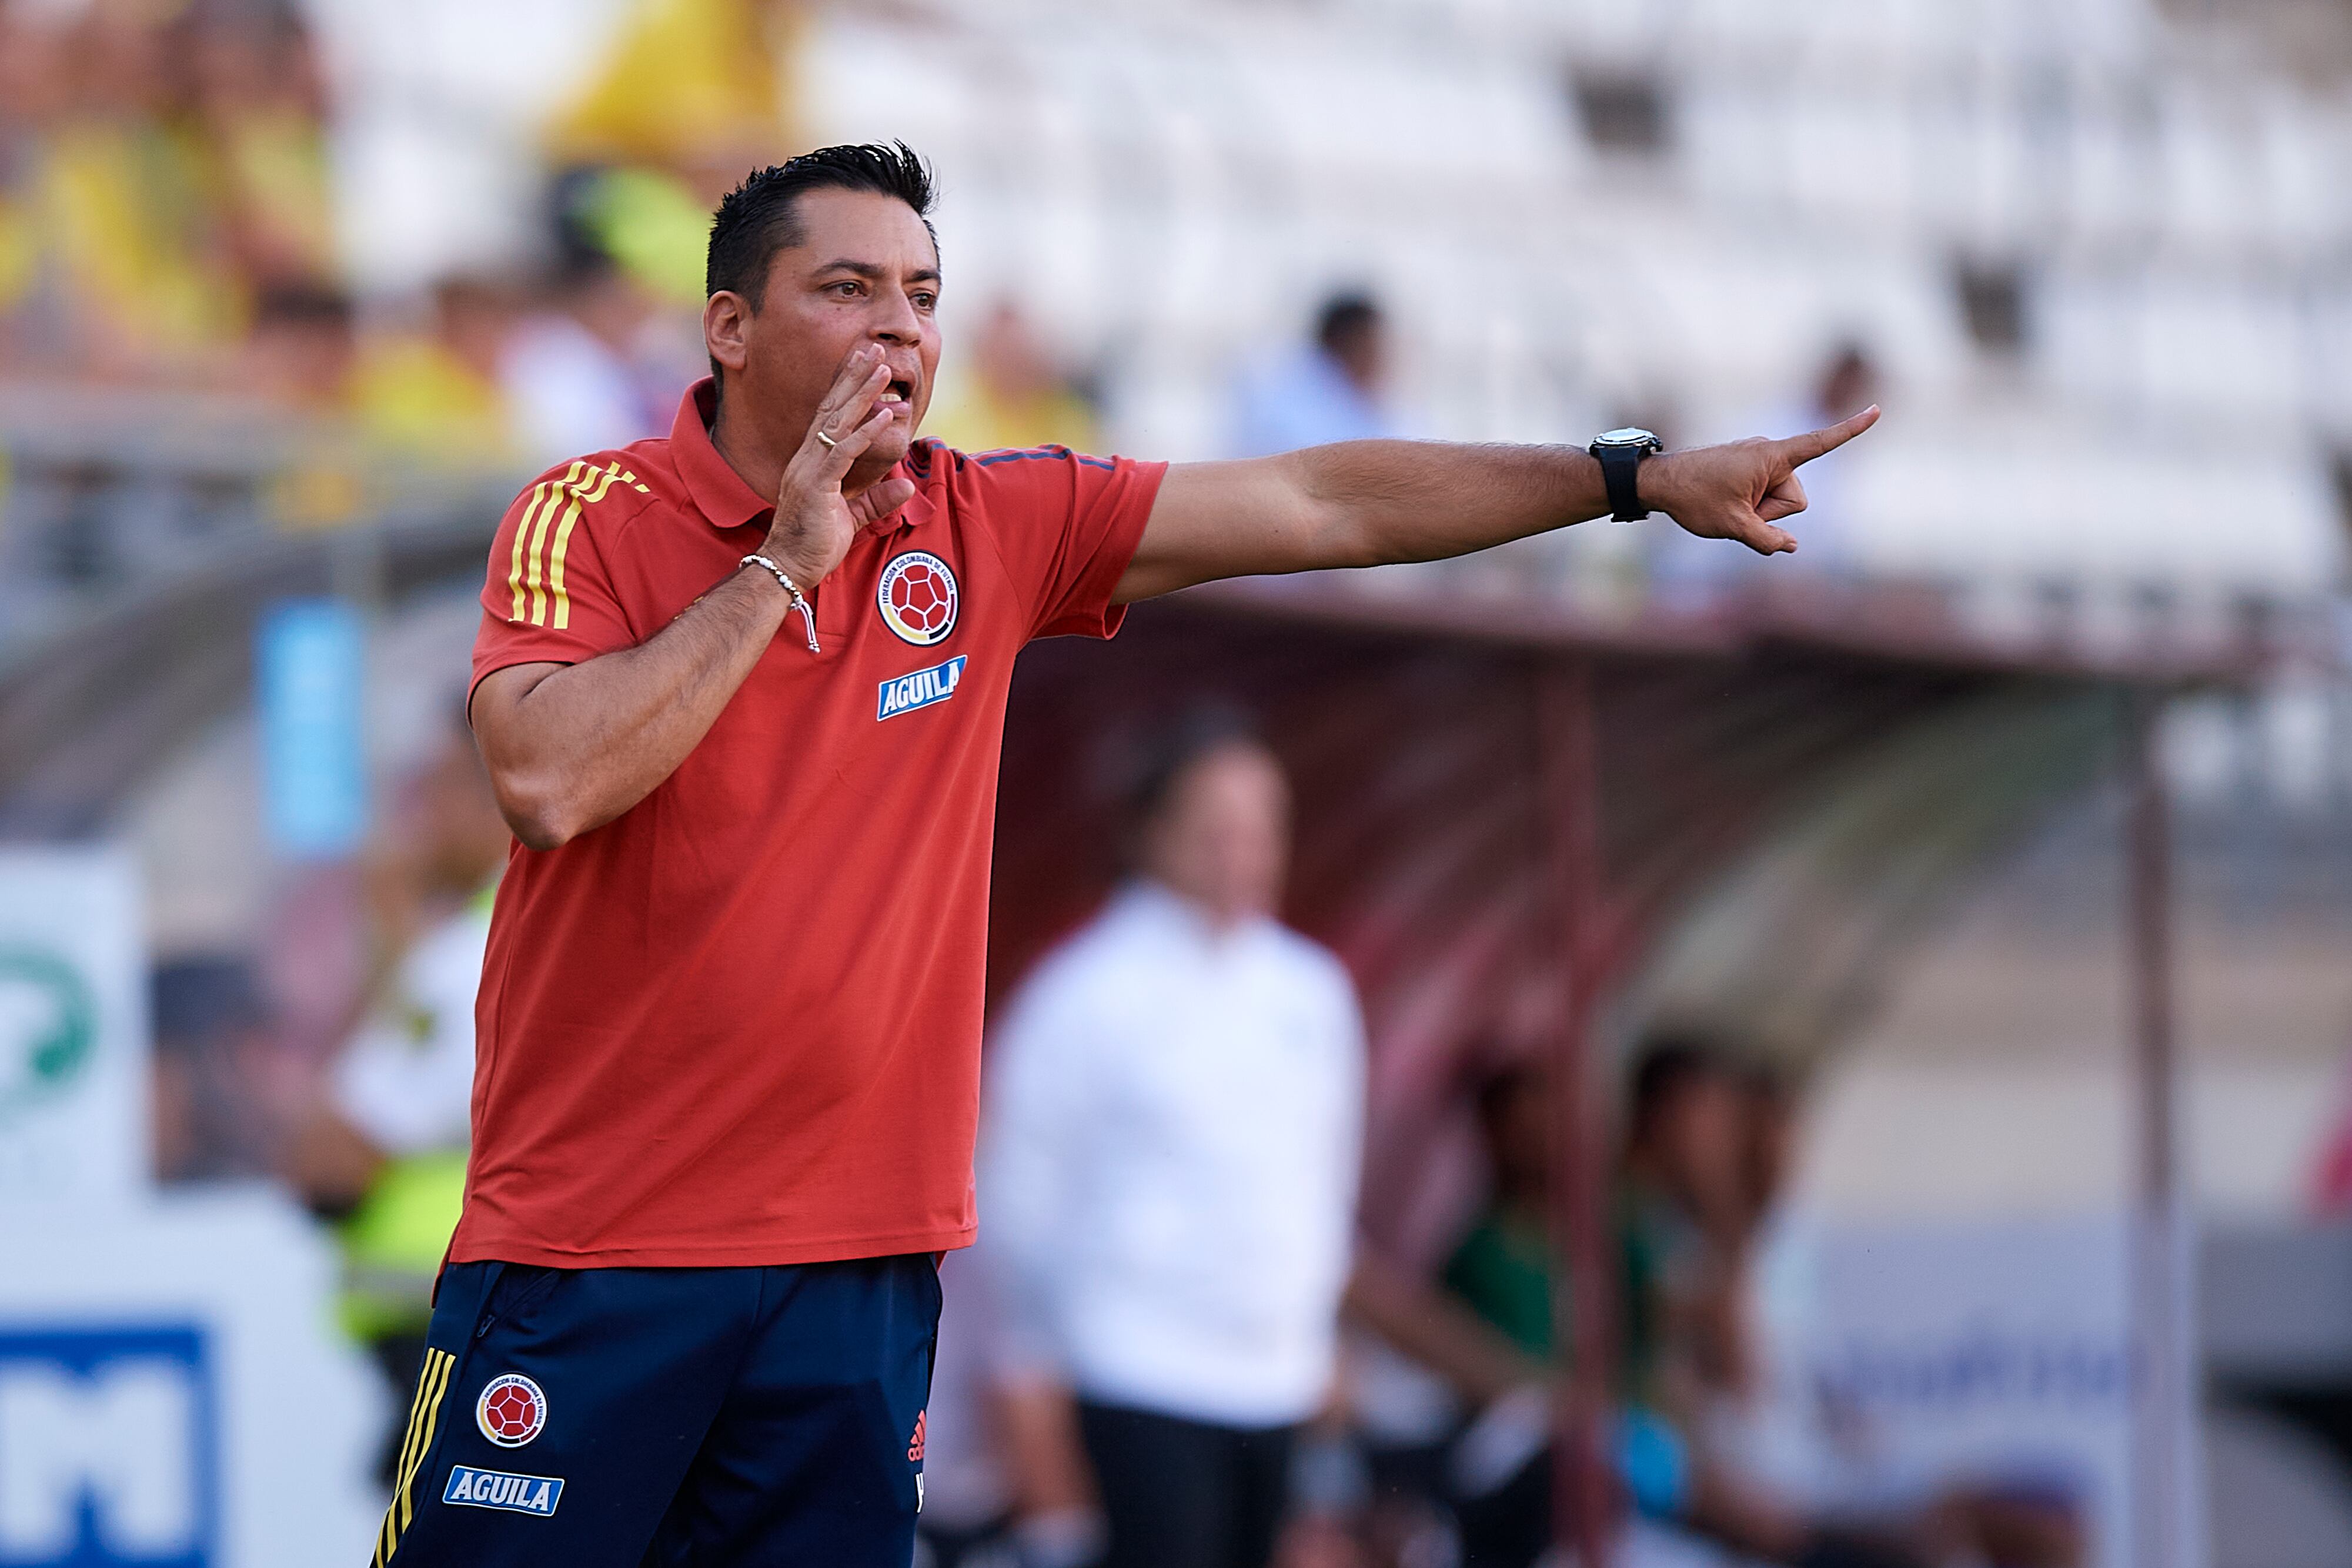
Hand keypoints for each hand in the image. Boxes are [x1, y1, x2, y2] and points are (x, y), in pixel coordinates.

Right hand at [759, 344, 920, 584]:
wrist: (789, 568)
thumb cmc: (816, 544)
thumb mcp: (853, 517)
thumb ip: (878, 499)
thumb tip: (905, 485)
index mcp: (814, 461)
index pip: (833, 417)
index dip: (849, 389)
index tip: (866, 364)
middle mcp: (808, 458)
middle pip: (833, 408)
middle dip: (854, 377)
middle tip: (873, 349)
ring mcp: (810, 469)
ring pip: (838, 422)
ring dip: (863, 394)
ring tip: (883, 370)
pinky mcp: (816, 486)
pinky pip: (843, 453)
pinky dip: (864, 433)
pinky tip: (883, 416)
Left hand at [1640, 405, 1879, 554]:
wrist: (1659, 482)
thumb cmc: (1694, 499)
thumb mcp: (1733, 526)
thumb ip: (1767, 539)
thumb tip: (1792, 546)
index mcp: (1771, 457)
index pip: (1819, 443)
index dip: (1850, 430)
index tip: (1877, 410)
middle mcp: (1769, 452)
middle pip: (1795, 499)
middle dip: (1771, 512)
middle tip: (1736, 508)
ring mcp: (1758, 460)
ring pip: (1778, 500)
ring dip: (1758, 510)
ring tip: (1727, 504)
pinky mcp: (1748, 468)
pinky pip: (1763, 494)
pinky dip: (1750, 504)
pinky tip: (1725, 500)